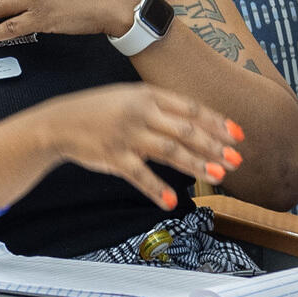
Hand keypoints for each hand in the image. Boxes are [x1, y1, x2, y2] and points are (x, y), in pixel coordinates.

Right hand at [39, 84, 244, 209]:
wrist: (59, 122)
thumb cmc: (99, 111)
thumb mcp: (130, 98)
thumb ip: (161, 110)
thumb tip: (195, 125)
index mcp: (147, 95)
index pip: (191, 108)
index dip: (217, 122)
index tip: (237, 135)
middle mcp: (140, 113)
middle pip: (186, 130)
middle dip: (214, 146)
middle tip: (235, 160)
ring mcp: (127, 135)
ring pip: (169, 151)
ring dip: (196, 164)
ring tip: (217, 176)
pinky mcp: (114, 157)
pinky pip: (139, 174)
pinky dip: (155, 188)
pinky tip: (170, 200)